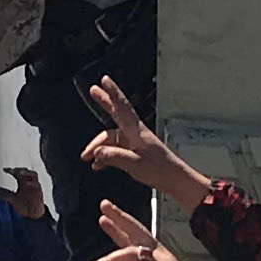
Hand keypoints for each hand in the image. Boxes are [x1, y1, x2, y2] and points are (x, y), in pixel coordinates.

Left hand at [8, 166, 47, 221]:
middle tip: (12, 170)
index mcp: (22, 182)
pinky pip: (37, 185)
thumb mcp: (12, 199)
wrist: (32, 215)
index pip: (17, 173)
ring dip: (27, 172)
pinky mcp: (39, 192)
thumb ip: (5, 195)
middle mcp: (29, 182)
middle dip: (19, 169)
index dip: (11, 170)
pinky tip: (26, 184)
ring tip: (20, 172)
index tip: (4, 170)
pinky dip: (32, 183)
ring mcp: (35, 187)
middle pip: (25, 171)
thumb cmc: (24, 206)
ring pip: (34, 174)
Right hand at [79, 76, 202, 200]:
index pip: (122, 106)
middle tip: (93, 90)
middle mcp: (135, 133)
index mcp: (136, 131)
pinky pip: (115, 150)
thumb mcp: (134, 164)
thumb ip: (114, 157)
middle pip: (116, 114)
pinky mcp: (135, 153)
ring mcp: (134, 142)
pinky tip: (97, 165)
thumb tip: (97, 152)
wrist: (174, 180)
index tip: (104, 80)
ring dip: (98, 147)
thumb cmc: (160, 170)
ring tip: (86, 157)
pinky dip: (105, 156)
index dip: (112, 92)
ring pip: (111, 139)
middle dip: (104, 102)